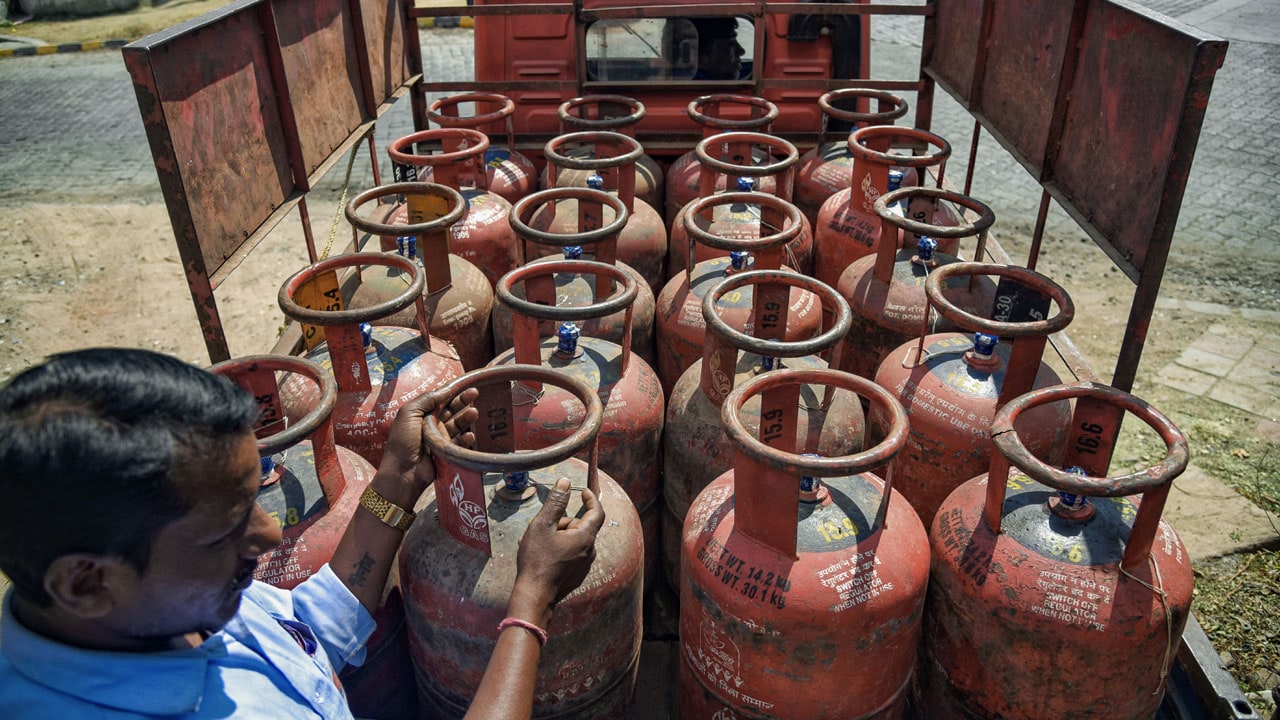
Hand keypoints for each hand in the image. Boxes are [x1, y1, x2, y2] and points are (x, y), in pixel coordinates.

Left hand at [378, 387, 478, 493]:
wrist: (403, 472)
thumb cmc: (402, 441)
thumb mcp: (409, 413)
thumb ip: (427, 399)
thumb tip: (446, 389)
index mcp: (420, 414)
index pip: (439, 399)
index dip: (451, 391)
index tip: (465, 384)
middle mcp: (430, 424)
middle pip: (451, 409)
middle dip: (462, 401)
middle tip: (475, 393)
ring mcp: (439, 438)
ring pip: (457, 424)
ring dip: (466, 418)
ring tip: (474, 413)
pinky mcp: (446, 451)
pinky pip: (460, 442)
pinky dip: (466, 438)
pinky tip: (469, 435)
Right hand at [509, 478, 604, 624]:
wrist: (534, 596)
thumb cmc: (537, 561)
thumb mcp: (542, 526)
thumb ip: (555, 502)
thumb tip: (565, 483)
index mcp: (585, 538)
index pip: (597, 512)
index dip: (591, 499)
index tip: (582, 491)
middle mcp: (589, 552)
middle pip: (580, 527)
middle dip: (562, 522)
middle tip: (542, 527)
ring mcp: (583, 565)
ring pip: (573, 541)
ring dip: (557, 536)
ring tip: (536, 542)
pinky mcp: (576, 575)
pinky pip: (570, 554)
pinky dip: (558, 549)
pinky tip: (540, 554)